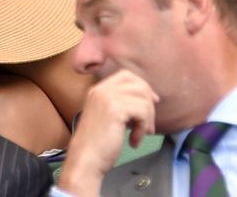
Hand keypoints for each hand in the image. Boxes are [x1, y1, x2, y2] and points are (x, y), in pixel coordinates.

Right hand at [57, 70, 158, 196]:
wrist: (85, 160)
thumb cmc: (97, 145)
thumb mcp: (107, 117)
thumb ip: (121, 104)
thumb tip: (150, 98)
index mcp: (98, 90)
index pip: (126, 76)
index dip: (142, 86)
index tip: (151, 103)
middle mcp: (101, 90)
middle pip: (138, 84)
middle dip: (149, 104)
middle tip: (149, 125)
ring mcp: (107, 98)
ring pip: (143, 99)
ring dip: (147, 119)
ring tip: (140, 135)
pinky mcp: (115, 110)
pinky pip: (142, 112)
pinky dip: (143, 128)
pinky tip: (134, 141)